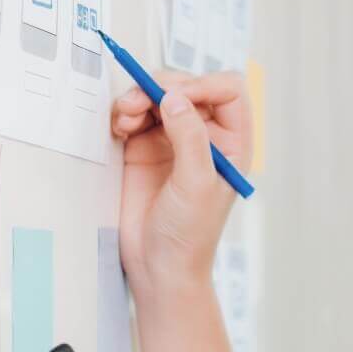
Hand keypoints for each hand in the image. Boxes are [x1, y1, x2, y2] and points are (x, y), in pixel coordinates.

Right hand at [110, 72, 250, 296]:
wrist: (158, 266)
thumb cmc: (190, 234)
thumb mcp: (196, 183)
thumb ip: (189, 136)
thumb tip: (175, 97)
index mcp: (231, 142)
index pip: (227, 91)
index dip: (203, 84)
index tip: (177, 97)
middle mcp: (204, 136)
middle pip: (187, 87)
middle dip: (163, 87)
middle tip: (141, 101)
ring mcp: (172, 140)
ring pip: (157, 97)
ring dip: (139, 98)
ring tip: (126, 116)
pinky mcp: (144, 149)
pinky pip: (135, 115)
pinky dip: (125, 113)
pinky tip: (120, 128)